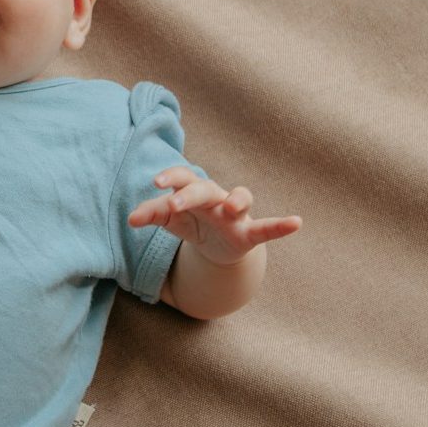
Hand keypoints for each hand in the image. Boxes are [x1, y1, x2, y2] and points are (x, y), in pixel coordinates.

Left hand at [127, 166, 301, 265]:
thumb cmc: (192, 223)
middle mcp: (216, 197)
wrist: (215, 248)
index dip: (170, 178)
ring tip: (233, 207)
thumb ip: (154, 214)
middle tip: (174, 203)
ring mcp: (235, 214)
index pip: (182, 179)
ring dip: (237, 200)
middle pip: (204, 187)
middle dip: (190, 193)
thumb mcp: (172, 220)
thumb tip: (131, 218)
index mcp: (194, 191)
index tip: (155, 182)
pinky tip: (296, 222)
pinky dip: (281, 226)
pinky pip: (267, 228)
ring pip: (239, 198)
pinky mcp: (249, 233)